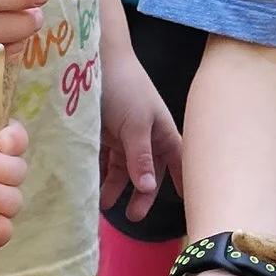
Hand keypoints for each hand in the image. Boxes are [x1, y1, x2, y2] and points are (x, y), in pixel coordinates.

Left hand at [100, 48, 180, 219]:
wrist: (97, 59)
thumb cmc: (125, 88)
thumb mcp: (135, 125)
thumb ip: (141, 157)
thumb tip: (149, 187)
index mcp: (161, 133)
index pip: (177, 162)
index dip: (182, 180)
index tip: (184, 202)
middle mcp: (145, 137)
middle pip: (148, 172)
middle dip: (141, 195)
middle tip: (132, 216)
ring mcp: (123, 136)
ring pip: (123, 169)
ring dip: (115, 187)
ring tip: (103, 205)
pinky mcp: (103, 133)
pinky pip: (103, 160)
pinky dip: (99, 173)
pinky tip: (91, 186)